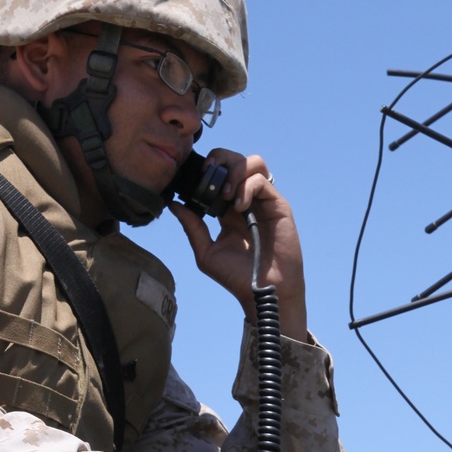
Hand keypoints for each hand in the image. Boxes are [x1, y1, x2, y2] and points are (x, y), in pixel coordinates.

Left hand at [169, 150, 307, 341]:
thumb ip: (192, 227)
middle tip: (211, 179)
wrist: (263, 291)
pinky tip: (239, 207)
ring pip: (253, 162)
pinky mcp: (278, 206)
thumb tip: (174, 204)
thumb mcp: (206, 253)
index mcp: (228, 209)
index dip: (209, 166)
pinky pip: (262, 181)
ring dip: (236, 171)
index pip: (220, 172)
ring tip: (226, 194)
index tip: (197, 176)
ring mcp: (263, 202)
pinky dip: (247, 187)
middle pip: (236, 159)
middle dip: (222, 160)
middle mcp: (246, 201)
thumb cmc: (237, 277)